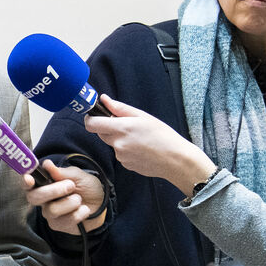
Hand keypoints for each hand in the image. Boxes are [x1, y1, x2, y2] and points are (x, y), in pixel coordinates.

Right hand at [23, 159, 105, 234]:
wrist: (102, 205)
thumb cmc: (87, 188)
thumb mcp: (79, 176)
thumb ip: (63, 172)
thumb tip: (47, 165)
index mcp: (44, 183)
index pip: (28, 183)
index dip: (25, 181)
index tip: (29, 179)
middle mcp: (43, 199)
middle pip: (34, 197)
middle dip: (53, 191)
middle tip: (71, 186)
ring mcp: (49, 213)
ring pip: (51, 210)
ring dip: (70, 202)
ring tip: (80, 199)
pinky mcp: (58, 225)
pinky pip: (64, 221)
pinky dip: (78, 213)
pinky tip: (84, 210)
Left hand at [84, 95, 216, 195]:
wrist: (175, 160)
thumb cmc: (163, 136)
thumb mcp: (143, 116)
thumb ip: (120, 108)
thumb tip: (104, 99)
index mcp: (121, 128)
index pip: (91, 124)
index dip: (90, 119)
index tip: (94, 115)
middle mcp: (118, 143)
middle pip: (101, 133)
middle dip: (108, 128)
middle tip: (126, 125)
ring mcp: (120, 156)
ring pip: (112, 144)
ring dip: (119, 139)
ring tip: (139, 139)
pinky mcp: (125, 165)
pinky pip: (120, 154)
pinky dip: (126, 150)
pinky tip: (141, 149)